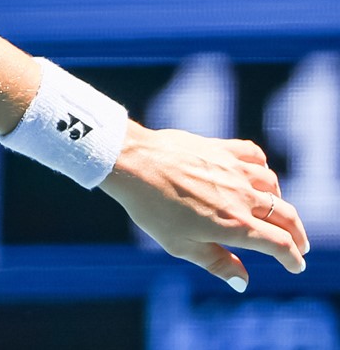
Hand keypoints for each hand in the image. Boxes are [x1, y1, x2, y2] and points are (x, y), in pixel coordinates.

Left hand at [101, 123, 310, 289]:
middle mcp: (242, 197)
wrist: (131, 162)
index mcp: (236, 225)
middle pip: (286, 216)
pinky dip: (262, 166)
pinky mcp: (220, 148)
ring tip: (273, 210)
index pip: (280, 244)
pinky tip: (257, 173)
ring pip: (273, 184)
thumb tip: (243, 281)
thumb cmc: (151, 207)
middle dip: (297, 234)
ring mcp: (233, 169)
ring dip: (279, 201)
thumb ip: (217, 263)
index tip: (296, 265)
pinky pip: (253, 155)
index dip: (293, 258)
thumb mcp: (180, 245)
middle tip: (299, 244)